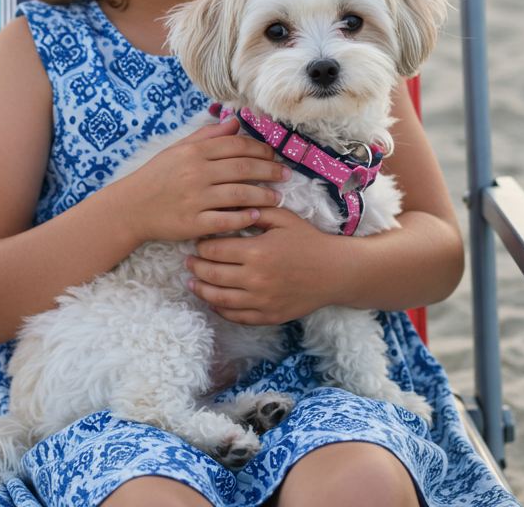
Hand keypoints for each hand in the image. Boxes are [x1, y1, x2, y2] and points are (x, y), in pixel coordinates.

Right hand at [112, 117, 289, 243]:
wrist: (130, 207)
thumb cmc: (156, 177)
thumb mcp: (177, 149)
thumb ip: (207, 136)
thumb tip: (235, 122)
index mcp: (194, 152)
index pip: (237, 145)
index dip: (261, 149)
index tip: (274, 155)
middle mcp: (196, 173)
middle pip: (244, 168)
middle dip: (271, 170)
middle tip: (286, 175)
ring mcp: (195, 199)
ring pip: (241, 194)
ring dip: (265, 196)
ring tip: (278, 198)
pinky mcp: (193, 223)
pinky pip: (227, 220)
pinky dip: (245, 218)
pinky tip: (257, 216)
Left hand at [186, 207, 350, 325]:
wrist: (336, 272)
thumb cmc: (308, 241)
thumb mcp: (283, 218)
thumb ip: (254, 211)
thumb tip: (228, 206)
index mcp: (256, 252)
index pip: (213, 250)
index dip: (200, 246)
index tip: (197, 242)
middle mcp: (254, 279)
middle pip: (211, 275)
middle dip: (196, 267)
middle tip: (188, 261)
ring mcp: (260, 301)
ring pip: (218, 299)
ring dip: (201, 290)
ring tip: (192, 282)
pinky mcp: (267, 316)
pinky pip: (235, 316)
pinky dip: (220, 310)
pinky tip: (212, 302)